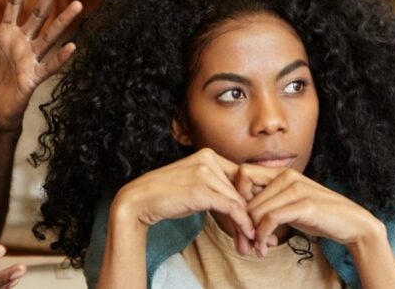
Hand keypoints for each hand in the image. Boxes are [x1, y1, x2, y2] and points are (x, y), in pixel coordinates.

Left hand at [0, 0, 83, 130]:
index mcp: (8, 32)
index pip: (15, 0)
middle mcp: (23, 41)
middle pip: (38, 12)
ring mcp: (31, 58)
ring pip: (49, 35)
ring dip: (63, 21)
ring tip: (77, 4)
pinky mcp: (33, 77)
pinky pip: (49, 66)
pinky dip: (60, 58)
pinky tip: (71, 47)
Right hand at [111, 149, 255, 239]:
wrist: (140, 200)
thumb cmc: (167, 195)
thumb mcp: (195, 183)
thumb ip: (217, 186)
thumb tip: (242, 201)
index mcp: (208, 154)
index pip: (240, 176)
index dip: (250, 198)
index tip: (254, 217)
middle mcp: (208, 159)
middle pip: (241, 188)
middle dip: (249, 213)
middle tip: (254, 234)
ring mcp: (204, 172)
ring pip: (238, 200)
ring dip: (246, 223)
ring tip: (249, 240)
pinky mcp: (201, 189)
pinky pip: (231, 207)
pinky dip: (241, 222)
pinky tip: (245, 234)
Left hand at [229, 165, 385, 255]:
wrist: (352, 223)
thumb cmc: (318, 214)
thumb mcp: (289, 203)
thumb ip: (268, 201)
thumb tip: (241, 211)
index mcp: (281, 172)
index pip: (243, 173)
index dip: (237, 195)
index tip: (243, 216)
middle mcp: (287, 176)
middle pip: (246, 196)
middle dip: (242, 222)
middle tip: (246, 242)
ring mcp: (296, 189)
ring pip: (256, 210)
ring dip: (252, 234)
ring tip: (258, 247)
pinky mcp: (305, 204)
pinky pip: (270, 219)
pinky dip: (263, 236)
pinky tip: (265, 247)